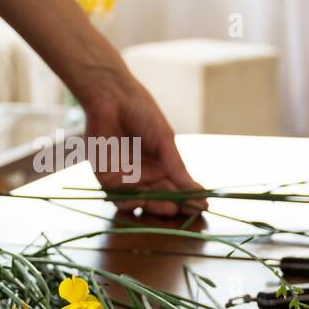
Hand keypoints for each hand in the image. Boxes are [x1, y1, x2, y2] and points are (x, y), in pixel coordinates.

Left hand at [82, 80, 206, 217]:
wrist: (113, 98)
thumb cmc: (142, 113)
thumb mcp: (165, 141)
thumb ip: (177, 167)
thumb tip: (198, 191)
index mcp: (161, 165)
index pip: (177, 188)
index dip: (189, 199)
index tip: (203, 206)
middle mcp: (144, 175)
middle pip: (160, 197)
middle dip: (172, 205)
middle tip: (183, 210)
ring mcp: (125, 178)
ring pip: (140, 201)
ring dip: (153, 206)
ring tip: (168, 208)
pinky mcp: (105, 178)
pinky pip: (118, 196)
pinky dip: (129, 201)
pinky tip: (140, 201)